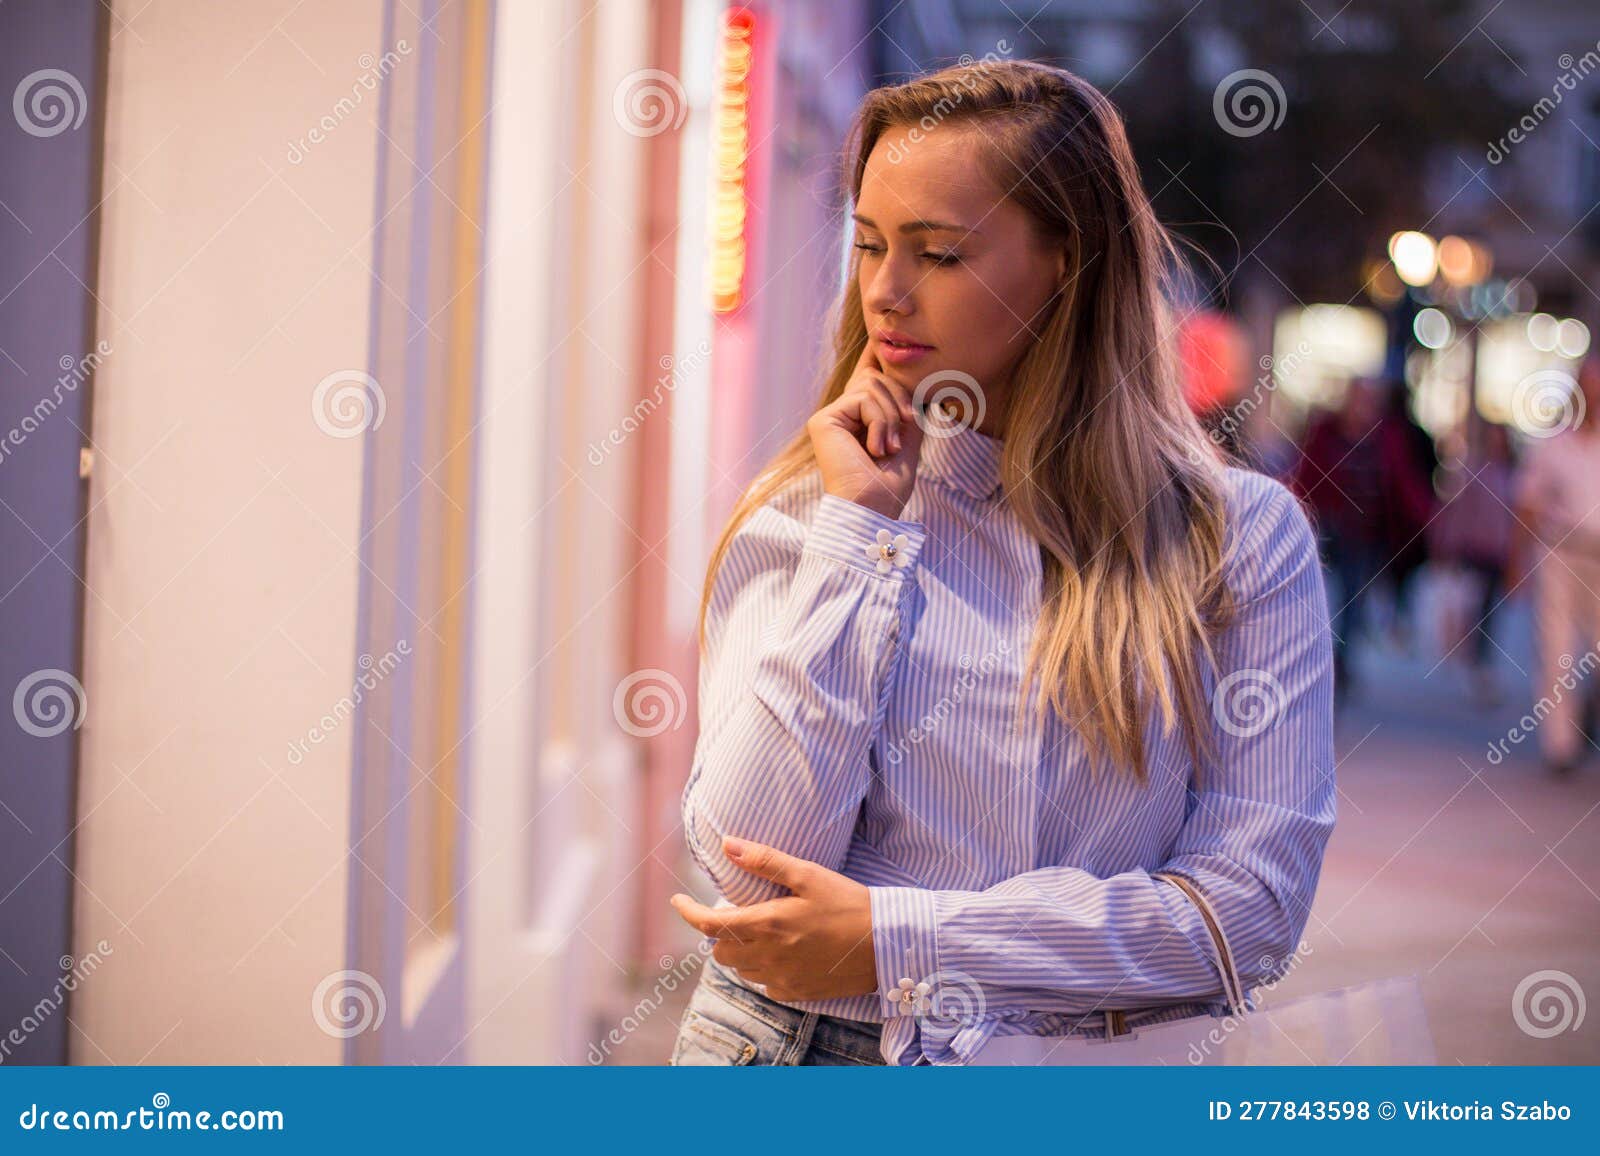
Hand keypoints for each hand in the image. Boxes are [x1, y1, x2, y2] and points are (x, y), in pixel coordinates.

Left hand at [669, 837, 877, 1002]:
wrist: (886, 944)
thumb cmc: (849, 902)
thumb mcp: (808, 874)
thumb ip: (765, 861)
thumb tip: (727, 845)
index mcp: (767, 924)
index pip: (709, 925)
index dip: (687, 913)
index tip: (677, 900)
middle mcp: (768, 956)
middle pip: (721, 949)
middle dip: (722, 931)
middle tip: (740, 912)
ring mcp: (782, 978)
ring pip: (741, 968)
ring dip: (741, 950)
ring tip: (763, 931)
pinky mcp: (797, 993)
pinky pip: (764, 984)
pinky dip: (763, 968)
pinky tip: (783, 954)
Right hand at [806, 340, 924, 519]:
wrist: (873, 508)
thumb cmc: (890, 484)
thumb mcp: (908, 436)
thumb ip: (904, 404)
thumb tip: (905, 373)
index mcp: (859, 419)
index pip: (867, 377)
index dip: (873, 354)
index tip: (878, 334)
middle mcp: (841, 414)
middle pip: (877, 378)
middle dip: (900, 401)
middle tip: (904, 432)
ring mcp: (830, 416)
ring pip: (872, 385)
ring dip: (891, 416)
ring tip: (886, 447)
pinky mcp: (823, 420)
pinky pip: (863, 398)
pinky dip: (879, 421)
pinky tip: (875, 447)